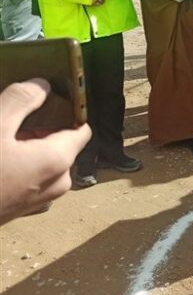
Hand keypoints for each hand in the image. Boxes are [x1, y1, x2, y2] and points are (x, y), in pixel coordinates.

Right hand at [0, 79, 90, 225]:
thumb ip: (21, 101)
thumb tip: (43, 85)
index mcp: (59, 160)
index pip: (81, 129)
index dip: (69, 111)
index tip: (48, 98)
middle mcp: (58, 182)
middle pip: (61, 144)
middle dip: (39, 129)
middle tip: (11, 120)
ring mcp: (41, 199)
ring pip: (43, 161)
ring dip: (25, 146)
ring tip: (2, 138)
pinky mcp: (22, 209)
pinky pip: (30, 177)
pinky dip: (18, 164)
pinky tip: (0, 158)